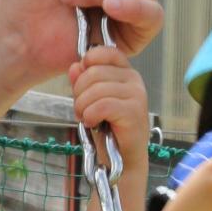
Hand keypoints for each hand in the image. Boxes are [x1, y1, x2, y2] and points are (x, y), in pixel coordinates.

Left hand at [69, 46, 150, 165]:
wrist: (121, 158)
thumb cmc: (107, 128)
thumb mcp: (89, 100)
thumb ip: (82, 82)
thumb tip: (74, 66)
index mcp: (124, 72)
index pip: (105, 52)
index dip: (87, 62)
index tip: (80, 82)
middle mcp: (134, 79)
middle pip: (94, 72)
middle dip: (79, 92)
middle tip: (80, 109)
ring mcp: (136, 94)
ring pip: (96, 89)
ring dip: (83, 106)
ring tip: (86, 117)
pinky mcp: (134, 111)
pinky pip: (102, 105)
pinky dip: (90, 115)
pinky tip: (93, 123)